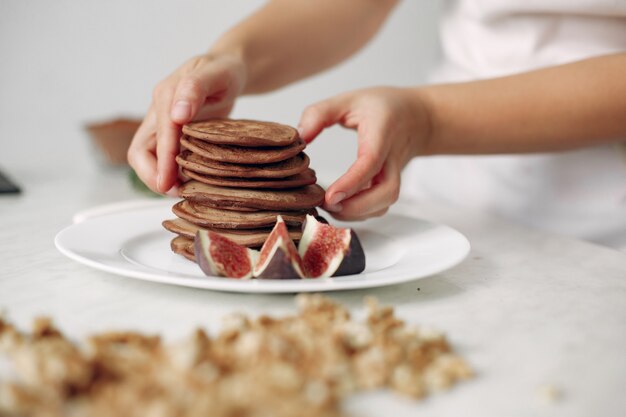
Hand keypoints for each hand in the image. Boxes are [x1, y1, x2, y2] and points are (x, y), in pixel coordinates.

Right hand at [127, 53, 246, 193]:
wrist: (229, 69)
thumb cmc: (225, 70)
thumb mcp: (216, 73)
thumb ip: (195, 88)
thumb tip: (177, 115)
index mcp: (165, 95)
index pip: (158, 136)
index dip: (162, 162)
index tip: (167, 185)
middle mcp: (159, 112)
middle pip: (140, 153)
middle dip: (153, 176)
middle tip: (176, 193)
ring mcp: (162, 124)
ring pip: (149, 158)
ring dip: (161, 177)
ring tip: (185, 191)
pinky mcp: (172, 135)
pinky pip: (164, 159)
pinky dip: (173, 173)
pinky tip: (191, 182)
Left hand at [297, 87, 430, 220]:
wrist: (418, 118)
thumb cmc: (382, 107)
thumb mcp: (349, 99)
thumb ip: (320, 114)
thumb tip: (300, 136)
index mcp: (383, 132)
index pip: (371, 162)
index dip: (351, 182)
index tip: (329, 196)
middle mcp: (393, 157)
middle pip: (387, 192)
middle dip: (357, 207)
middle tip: (327, 205)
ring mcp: (395, 174)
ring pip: (385, 204)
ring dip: (357, 213)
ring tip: (329, 207)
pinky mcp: (390, 185)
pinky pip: (380, 206)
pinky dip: (361, 213)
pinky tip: (340, 208)